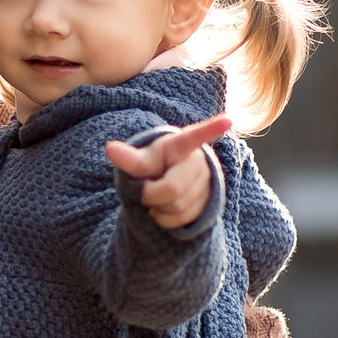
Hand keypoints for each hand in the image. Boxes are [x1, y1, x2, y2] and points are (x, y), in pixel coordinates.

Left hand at [107, 115, 230, 229]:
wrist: (168, 179)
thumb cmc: (153, 164)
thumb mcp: (141, 159)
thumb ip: (129, 157)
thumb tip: (109, 148)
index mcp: (180, 145)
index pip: (193, 137)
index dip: (211, 129)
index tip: (228, 119)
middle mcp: (198, 161)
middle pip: (173, 188)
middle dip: (151, 194)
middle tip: (145, 190)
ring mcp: (206, 183)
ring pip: (178, 206)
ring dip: (159, 207)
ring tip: (157, 197)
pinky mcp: (208, 202)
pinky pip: (182, 218)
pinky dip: (166, 218)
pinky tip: (164, 208)